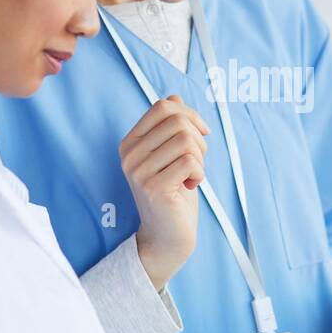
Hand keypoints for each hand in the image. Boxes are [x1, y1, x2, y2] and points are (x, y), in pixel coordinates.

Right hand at [119, 95, 208, 289]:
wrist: (168, 235)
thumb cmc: (174, 192)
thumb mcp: (171, 154)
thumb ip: (170, 127)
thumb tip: (176, 98)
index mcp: (130, 143)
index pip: (162, 106)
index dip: (190, 114)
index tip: (202, 133)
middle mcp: (129, 155)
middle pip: (178, 121)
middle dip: (198, 139)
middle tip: (197, 161)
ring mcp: (138, 172)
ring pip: (186, 141)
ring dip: (200, 158)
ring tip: (192, 175)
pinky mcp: (153, 188)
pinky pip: (190, 162)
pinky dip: (200, 173)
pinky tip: (191, 186)